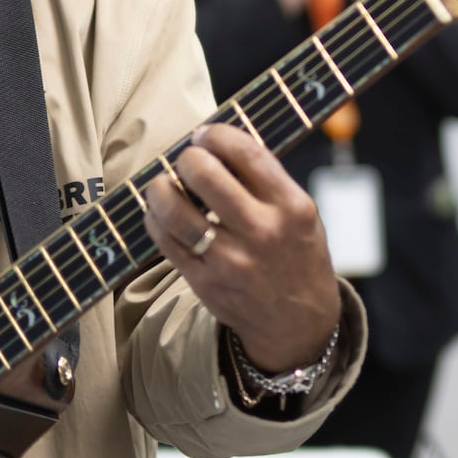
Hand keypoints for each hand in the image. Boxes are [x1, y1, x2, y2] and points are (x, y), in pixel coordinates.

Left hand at [142, 121, 340, 372]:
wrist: (298, 323)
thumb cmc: (297, 255)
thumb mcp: (301, 214)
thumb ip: (266, 180)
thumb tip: (216, 142)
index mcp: (291, 207)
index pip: (245, 153)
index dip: (216, 135)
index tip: (206, 134)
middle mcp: (262, 232)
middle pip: (204, 174)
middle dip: (187, 158)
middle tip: (187, 160)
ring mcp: (230, 260)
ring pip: (174, 210)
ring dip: (160, 187)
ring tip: (163, 184)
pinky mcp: (204, 282)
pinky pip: (165, 241)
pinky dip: (155, 219)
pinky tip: (160, 213)